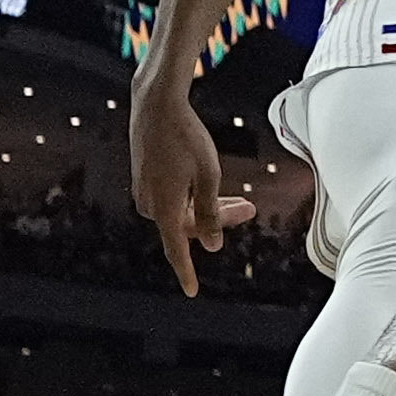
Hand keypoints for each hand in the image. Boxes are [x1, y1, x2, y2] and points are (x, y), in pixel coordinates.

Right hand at [126, 76, 237, 298]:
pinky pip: (173, 199)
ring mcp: (146, 191)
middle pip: (188, 226)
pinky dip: (193, 198)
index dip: (186, 271)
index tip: (192, 290)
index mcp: (164, 207)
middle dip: (219, 222)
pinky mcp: (146, 179)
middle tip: (249, 209)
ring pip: (182, 212)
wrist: (156, 105)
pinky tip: (210, 188)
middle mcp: (150, 204)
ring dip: (209, 209)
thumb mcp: (208, 174)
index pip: (177, 249)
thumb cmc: (185, 137)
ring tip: (241, 199)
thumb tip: (212, 244)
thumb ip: (210, 213)